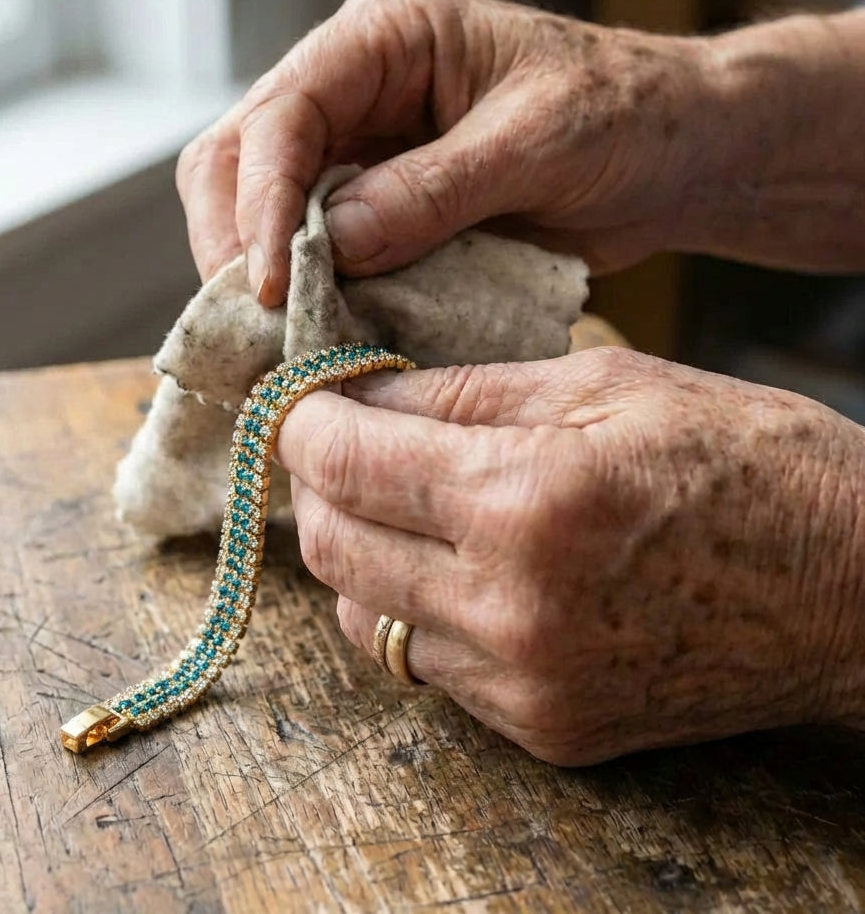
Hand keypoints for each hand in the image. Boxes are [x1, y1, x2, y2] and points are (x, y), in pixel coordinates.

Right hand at [177, 0, 717, 303]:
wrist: (668, 155)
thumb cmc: (623, 115)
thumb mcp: (537, 142)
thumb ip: (433, 190)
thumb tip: (332, 243)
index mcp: (386, 37)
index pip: (284, 111)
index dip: (262, 200)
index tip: (269, 284)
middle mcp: (354, 88)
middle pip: (240, 157)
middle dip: (237, 242)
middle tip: (257, 323)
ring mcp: (359, 151)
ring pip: (260, 208)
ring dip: (261, 275)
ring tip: (278, 339)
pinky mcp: (376, 208)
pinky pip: (313, 251)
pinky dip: (307, 295)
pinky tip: (316, 335)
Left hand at [275, 348, 864, 764]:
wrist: (856, 590)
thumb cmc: (750, 461)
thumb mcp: (607, 383)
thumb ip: (467, 391)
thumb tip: (365, 395)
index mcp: (530, 499)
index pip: (349, 460)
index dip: (306, 420)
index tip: (305, 400)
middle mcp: (513, 608)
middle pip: (332, 547)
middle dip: (319, 485)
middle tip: (342, 443)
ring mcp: (527, 685)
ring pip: (362, 616)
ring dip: (358, 551)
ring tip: (400, 502)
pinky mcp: (545, 731)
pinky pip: (426, 666)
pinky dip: (414, 608)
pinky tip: (455, 565)